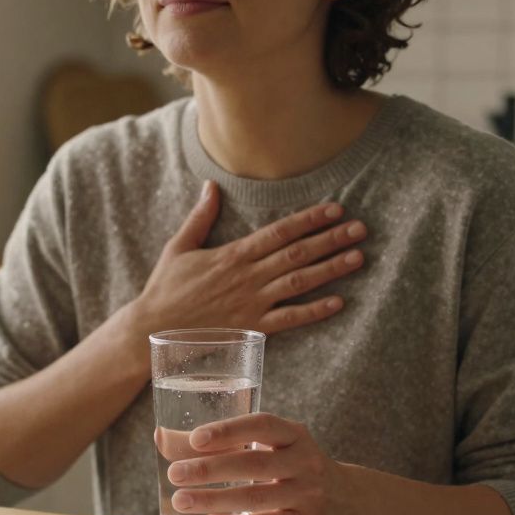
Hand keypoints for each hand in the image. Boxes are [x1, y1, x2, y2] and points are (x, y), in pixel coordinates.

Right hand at [129, 180, 366, 337]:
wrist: (153, 329)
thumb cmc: (166, 288)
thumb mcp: (180, 247)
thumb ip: (200, 217)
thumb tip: (211, 186)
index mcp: (233, 254)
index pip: (280, 231)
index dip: (310, 219)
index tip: (335, 209)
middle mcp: (248, 276)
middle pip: (298, 253)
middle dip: (332, 239)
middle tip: (360, 229)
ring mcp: (252, 303)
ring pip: (300, 282)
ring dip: (331, 269)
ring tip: (358, 258)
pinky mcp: (252, 327)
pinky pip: (290, 319)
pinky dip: (315, 311)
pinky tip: (338, 303)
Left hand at [166, 413, 350, 514]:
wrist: (349, 501)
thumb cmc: (290, 467)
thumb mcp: (268, 447)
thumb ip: (220, 443)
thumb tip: (161, 438)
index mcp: (293, 435)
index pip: (262, 425)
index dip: (229, 430)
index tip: (196, 439)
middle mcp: (304, 462)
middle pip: (254, 464)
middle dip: (211, 469)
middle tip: (175, 473)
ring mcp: (307, 494)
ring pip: (256, 497)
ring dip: (215, 499)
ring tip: (180, 500)